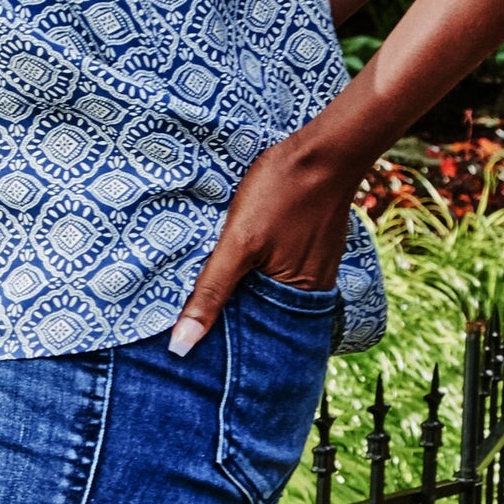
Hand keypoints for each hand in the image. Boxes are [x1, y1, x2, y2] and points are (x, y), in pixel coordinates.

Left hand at [171, 119, 371, 354]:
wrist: (322, 153)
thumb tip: (182, 345)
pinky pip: (280, 273)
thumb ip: (211, 292)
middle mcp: (312, 291)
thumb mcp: (237, 244)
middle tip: (183, 331)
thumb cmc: (279, 194)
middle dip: (229, 323)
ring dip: (243, 298)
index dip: (221, 346)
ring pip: (270, 293)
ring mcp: (315, 268)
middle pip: (262, 317)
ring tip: (201, 304)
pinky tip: (235, 271)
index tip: (184, 351)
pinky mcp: (312, 248)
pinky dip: (257, 276)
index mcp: (297, 298)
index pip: (253, 338)